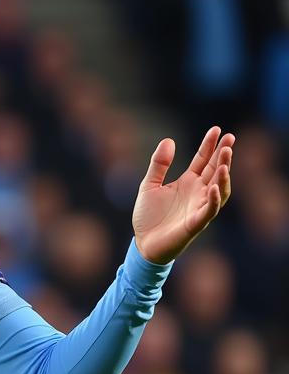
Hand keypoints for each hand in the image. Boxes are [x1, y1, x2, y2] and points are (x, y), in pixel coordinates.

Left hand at [132, 126, 233, 263]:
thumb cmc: (148, 216)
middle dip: (223, 156)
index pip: (203, 160)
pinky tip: (214, 188)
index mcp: (188, 182)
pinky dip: (214, 200)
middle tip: (229, 140)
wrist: (143, 243)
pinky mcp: (195, 224)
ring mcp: (199, 207)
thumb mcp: (149, 185)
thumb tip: (169, 140)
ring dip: (223, 176)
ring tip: (225, 161)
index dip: (210, 146)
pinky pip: (209, 211)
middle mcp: (198, 193)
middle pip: (215, 171)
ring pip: (219, 190)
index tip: (218, 130)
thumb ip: (158, 164)